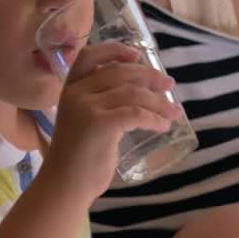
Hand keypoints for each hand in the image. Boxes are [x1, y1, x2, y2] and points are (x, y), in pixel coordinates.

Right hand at [45, 42, 181, 200]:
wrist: (64, 186)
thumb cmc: (77, 158)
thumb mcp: (83, 121)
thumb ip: (100, 104)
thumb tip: (139, 92)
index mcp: (69, 89)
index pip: (89, 57)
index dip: (114, 51)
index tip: (137, 55)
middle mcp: (76, 93)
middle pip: (119, 73)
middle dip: (149, 76)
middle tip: (169, 85)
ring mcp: (86, 107)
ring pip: (132, 93)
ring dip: (158, 102)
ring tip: (174, 112)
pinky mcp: (99, 124)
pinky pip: (136, 113)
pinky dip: (154, 118)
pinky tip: (163, 126)